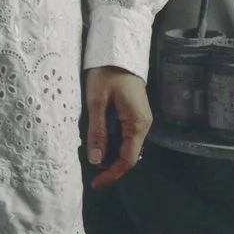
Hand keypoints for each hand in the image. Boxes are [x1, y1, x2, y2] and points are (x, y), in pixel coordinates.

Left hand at [83, 66, 150, 189]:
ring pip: (128, 147)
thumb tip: (96, 161)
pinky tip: (100, 143)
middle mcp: (143, 124)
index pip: (128, 159)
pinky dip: (114, 145)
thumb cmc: (107, 74)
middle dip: (111, 167)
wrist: (118, 52)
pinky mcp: (135, 115)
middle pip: (129, 156)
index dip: (112, 174)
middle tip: (90, 173)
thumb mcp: (97, 102)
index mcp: (137, 123)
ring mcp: (141, 119)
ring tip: (92, 157)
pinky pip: (126, 137)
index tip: (94, 182)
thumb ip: (97, 132)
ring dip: (111, 156)